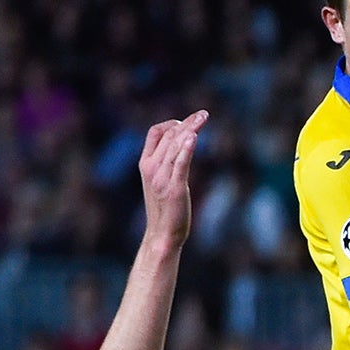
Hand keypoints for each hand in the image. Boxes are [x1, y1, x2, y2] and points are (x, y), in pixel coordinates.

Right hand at [138, 110, 208, 250]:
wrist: (162, 234)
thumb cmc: (164, 208)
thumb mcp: (161, 180)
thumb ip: (167, 162)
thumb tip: (182, 143)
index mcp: (145, 164)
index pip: (155, 132)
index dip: (172, 122)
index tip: (188, 122)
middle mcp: (151, 168)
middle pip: (169, 135)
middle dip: (187, 122)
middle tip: (204, 114)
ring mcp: (162, 178)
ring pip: (175, 145)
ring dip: (191, 129)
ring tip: (203, 118)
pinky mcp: (175, 188)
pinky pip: (180, 164)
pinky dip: (186, 149)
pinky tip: (194, 137)